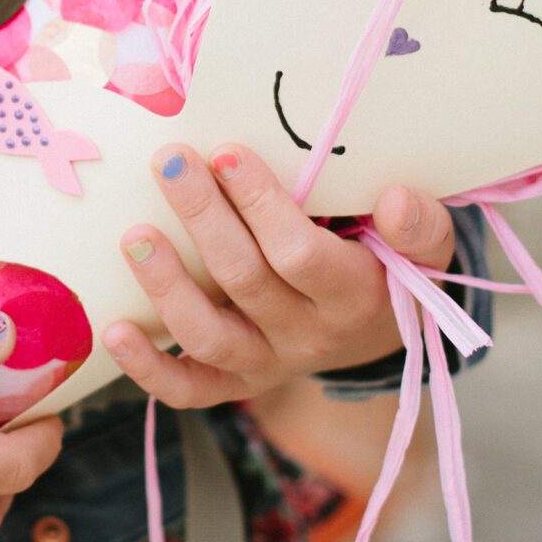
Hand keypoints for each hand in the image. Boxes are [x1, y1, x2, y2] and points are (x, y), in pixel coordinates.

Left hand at [103, 144, 454, 407]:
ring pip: (207, 336)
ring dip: (165, 284)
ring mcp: (265, 364)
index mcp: (354, 297)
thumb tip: (395, 198)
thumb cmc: (392, 266)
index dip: (260, 205)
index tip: (225, 152)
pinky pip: (187, 389)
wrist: (380, 333)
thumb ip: (421, 225)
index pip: (301, 255)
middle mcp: (307, 337)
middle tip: (169, 161)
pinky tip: (114, 329)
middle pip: (245, 281)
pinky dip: (147, 368)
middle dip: (203, 217)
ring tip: (132, 233)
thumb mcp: (427, 247)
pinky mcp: (233, 383)